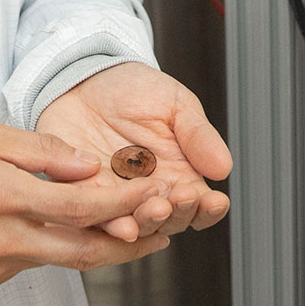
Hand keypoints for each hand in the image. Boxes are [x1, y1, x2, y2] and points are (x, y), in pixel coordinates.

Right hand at [0, 121, 171, 287]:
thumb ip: (42, 150)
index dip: (122, 200)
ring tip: (139, 230)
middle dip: (130, 240)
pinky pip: (38, 262)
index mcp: (4, 196)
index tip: (153, 188)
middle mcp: (3, 238)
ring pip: (64, 260)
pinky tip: (82, 232)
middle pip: (83, 250)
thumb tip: (91, 166)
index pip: (79, 206)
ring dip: (103, 247)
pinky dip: (63, 248)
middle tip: (165, 227)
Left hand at [38, 62, 232, 240]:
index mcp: (178, 175)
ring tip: (155, 208)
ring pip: (135, 227)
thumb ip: (197, 136)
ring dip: (147, 223)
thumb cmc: (134, 90)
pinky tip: (121, 223)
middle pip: (170, 222)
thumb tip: (224, 167)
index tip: (213, 200)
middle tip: (180, 197)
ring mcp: (114, 198)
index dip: (209, 209)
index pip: (200, 206)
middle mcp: (148, 193)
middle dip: (178, 214)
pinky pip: (94, 218)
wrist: (84, 78)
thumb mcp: (175, 105)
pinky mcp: (81, 195)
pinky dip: (108, 225)